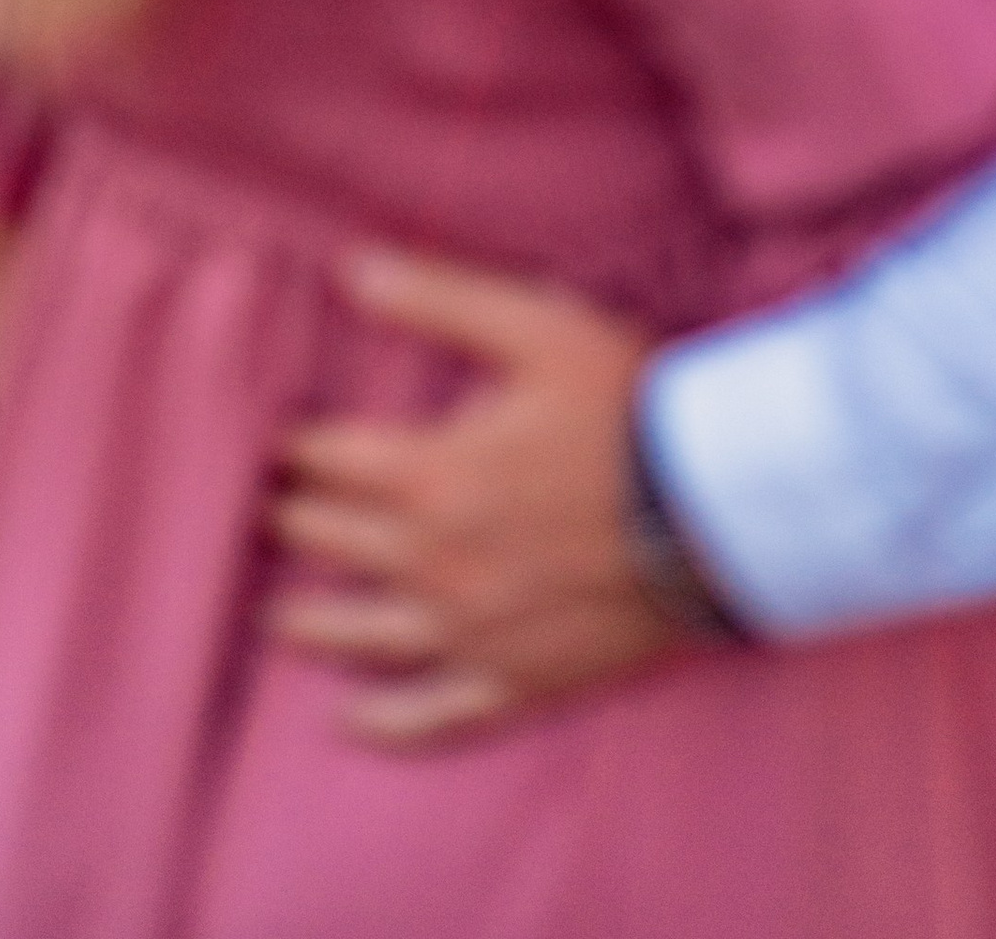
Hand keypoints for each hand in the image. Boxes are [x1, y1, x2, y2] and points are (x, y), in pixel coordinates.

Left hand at [274, 251, 688, 744]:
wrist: (721, 505)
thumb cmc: (631, 406)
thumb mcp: (537, 327)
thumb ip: (439, 299)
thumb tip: (351, 270)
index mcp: (435, 473)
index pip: (331, 461)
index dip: (299, 447)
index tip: (281, 443)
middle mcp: (438, 563)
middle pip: (337, 544)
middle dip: (299, 522)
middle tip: (274, 514)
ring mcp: (476, 633)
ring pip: (365, 636)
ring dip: (314, 624)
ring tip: (281, 617)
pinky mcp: (521, 682)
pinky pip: (435, 718)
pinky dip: (387, 724)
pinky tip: (353, 721)